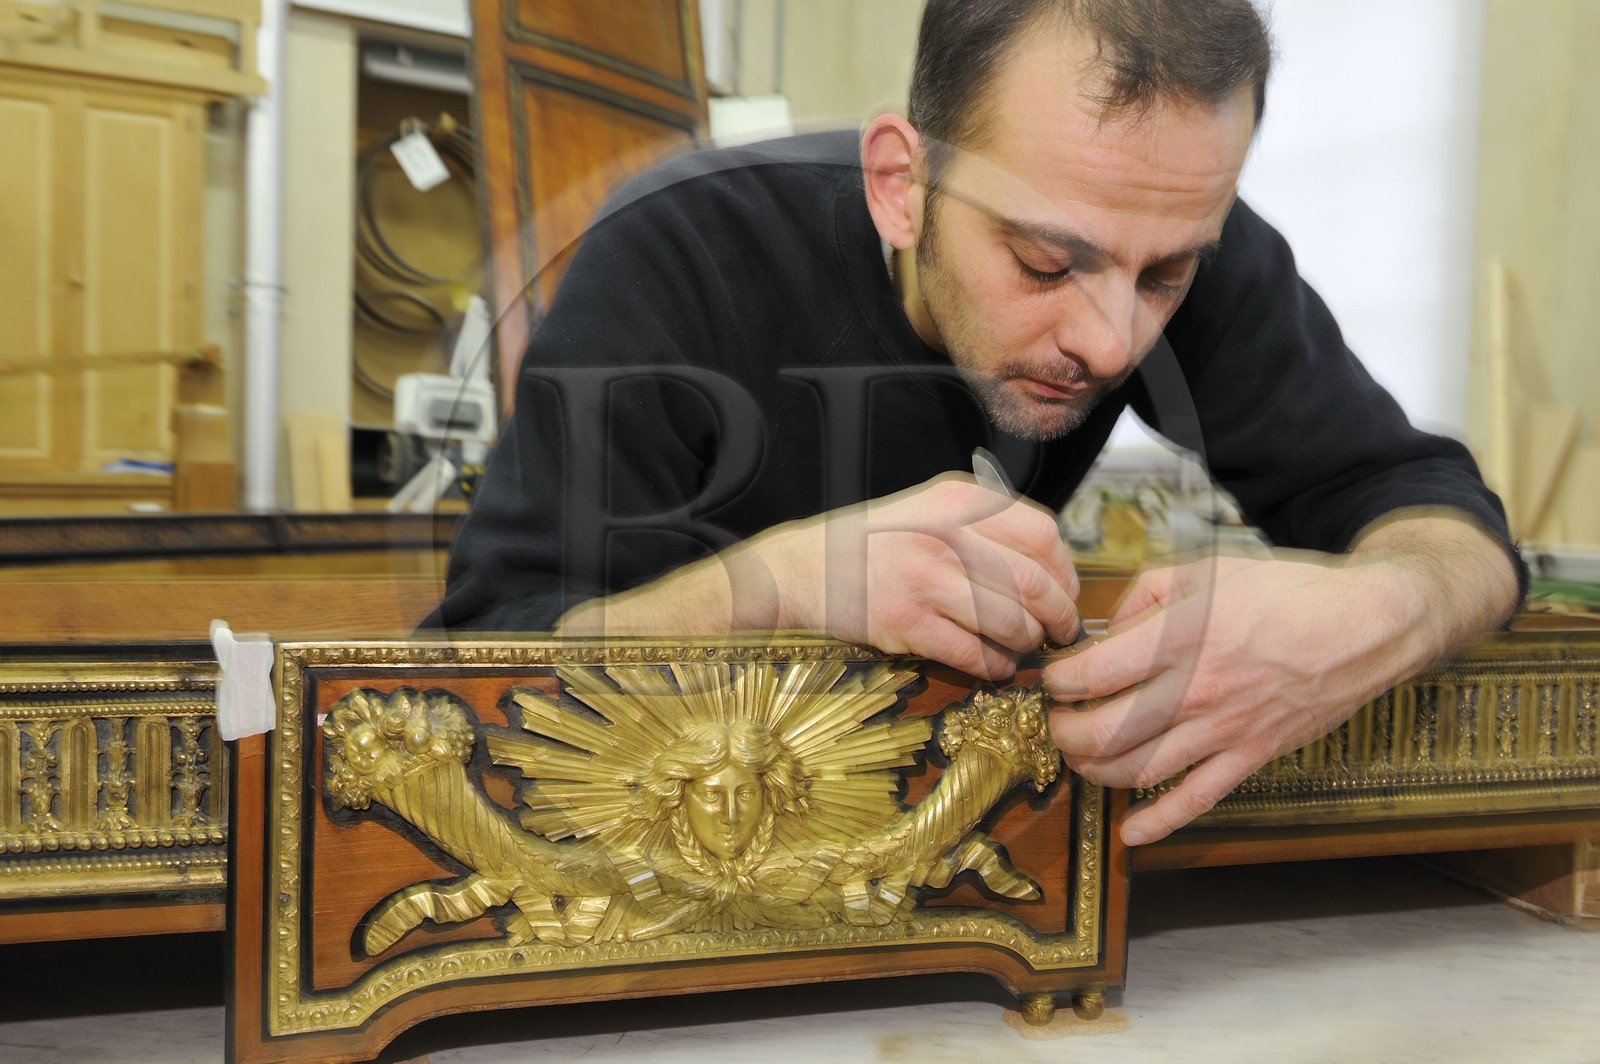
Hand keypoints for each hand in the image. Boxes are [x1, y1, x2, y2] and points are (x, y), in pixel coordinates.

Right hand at [770, 475, 1082, 678]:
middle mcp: (945, 535)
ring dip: (1027, 644)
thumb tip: (1054, 568)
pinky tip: (993, 666)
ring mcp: (924, 579)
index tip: (1065, 593)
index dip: (1065, 571)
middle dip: (1058, 616)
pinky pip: (974, 654)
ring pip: (1010, 623)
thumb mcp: (932, 508)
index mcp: (959, 501)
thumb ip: (987, 524)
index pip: (1042, 534)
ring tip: (1023, 647)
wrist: (808, 568)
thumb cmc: (880, 542)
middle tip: (1061, 632)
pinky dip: (995, 667)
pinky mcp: (905, 622)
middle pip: (1034, 583)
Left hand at [1043, 552, 1439, 845]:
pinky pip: (1197, 800)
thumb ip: (1148, 592)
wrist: (1367, 626)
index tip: (1054, 677)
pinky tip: (1130, 831)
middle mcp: (1198, 690)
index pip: (1094, 673)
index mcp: (1184, 637)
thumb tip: (1109, 625)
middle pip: (1106, 730)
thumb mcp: (1209, 567)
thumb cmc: (1289, 591)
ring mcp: (1225, 730)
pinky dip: (1158, 822)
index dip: (1059, 680)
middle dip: (1065, 732)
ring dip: (1096, 772)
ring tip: (1082, 756)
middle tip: (1056, 721)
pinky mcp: (1251, 756)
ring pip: (1140, 770)